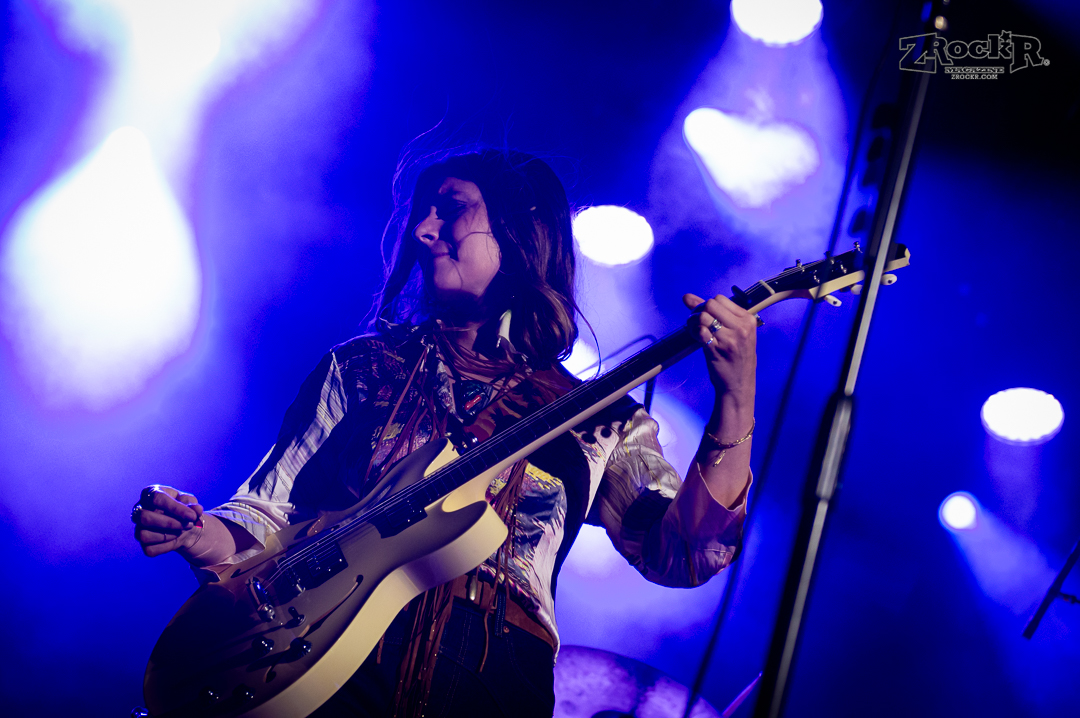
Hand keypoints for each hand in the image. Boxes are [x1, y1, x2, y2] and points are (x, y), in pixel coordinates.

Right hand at [132, 485, 204, 557]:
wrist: (185, 525)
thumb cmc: (184, 509)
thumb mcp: (191, 503)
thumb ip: (193, 504)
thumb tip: (196, 509)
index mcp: (150, 493)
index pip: (157, 498)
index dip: (175, 508)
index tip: (192, 516)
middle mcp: (139, 510)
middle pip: (144, 517)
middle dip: (169, 523)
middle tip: (187, 524)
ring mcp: (138, 527)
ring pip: (143, 535)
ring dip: (168, 536)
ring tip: (182, 530)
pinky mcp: (143, 544)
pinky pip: (149, 550)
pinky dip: (166, 546)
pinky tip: (175, 539)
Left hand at [683, 293, 756, 409]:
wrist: (739, 384)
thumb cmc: (736, 356)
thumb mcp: (734, 332)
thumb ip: (713, 313)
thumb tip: (686, 296)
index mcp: (748, 320)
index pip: (720, 299)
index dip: (706, 305)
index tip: (705, 316)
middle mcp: (741, 328)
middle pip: (710, 304)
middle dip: (698, 311)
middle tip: (696, 322)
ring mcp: (730, 339)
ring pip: (703, 317)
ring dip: (693, 322)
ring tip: (695, 330)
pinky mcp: (717, 349)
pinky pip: (700, 331)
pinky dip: (694, 332)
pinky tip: (697, 338)